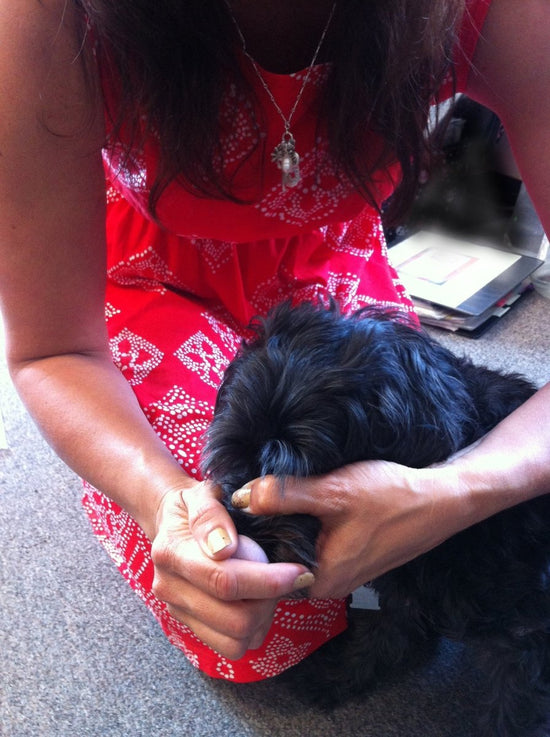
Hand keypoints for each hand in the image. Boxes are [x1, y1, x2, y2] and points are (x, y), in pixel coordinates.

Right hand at [150, 481, 313, 659]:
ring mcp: (177, 610)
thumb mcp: (204, 493)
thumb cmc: (195, 504)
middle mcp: (169, 587)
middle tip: (287, 579)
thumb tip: (225, 547)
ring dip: (262, 620)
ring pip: (234, 641)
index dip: (269, 580)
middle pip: (234, 620)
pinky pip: (229, 646)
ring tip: (269, 590)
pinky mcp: (189, 624)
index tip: (299, 571)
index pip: (225, 580)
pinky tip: (257, 601)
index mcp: (172, 552)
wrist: (172, 519)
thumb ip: (211, 515)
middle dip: (270, 602)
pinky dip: (252, 630)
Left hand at [232, 461, 463, 598]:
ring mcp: (339, 574)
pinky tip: (294, 504)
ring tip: (263, 497)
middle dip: (260, 532)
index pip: (262, 570)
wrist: (440, 500)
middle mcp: (327, 586)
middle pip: (276, 561)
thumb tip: (241, 495)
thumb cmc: (391, 497)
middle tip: (242, 497)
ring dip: (280, 528)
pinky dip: (301, 528)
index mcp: (319, 580)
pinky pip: (312, 547)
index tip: (229, 511)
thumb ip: (285, 494)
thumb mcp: (334, 491)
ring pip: (294, 552)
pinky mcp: (348, 559)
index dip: (244, 540)